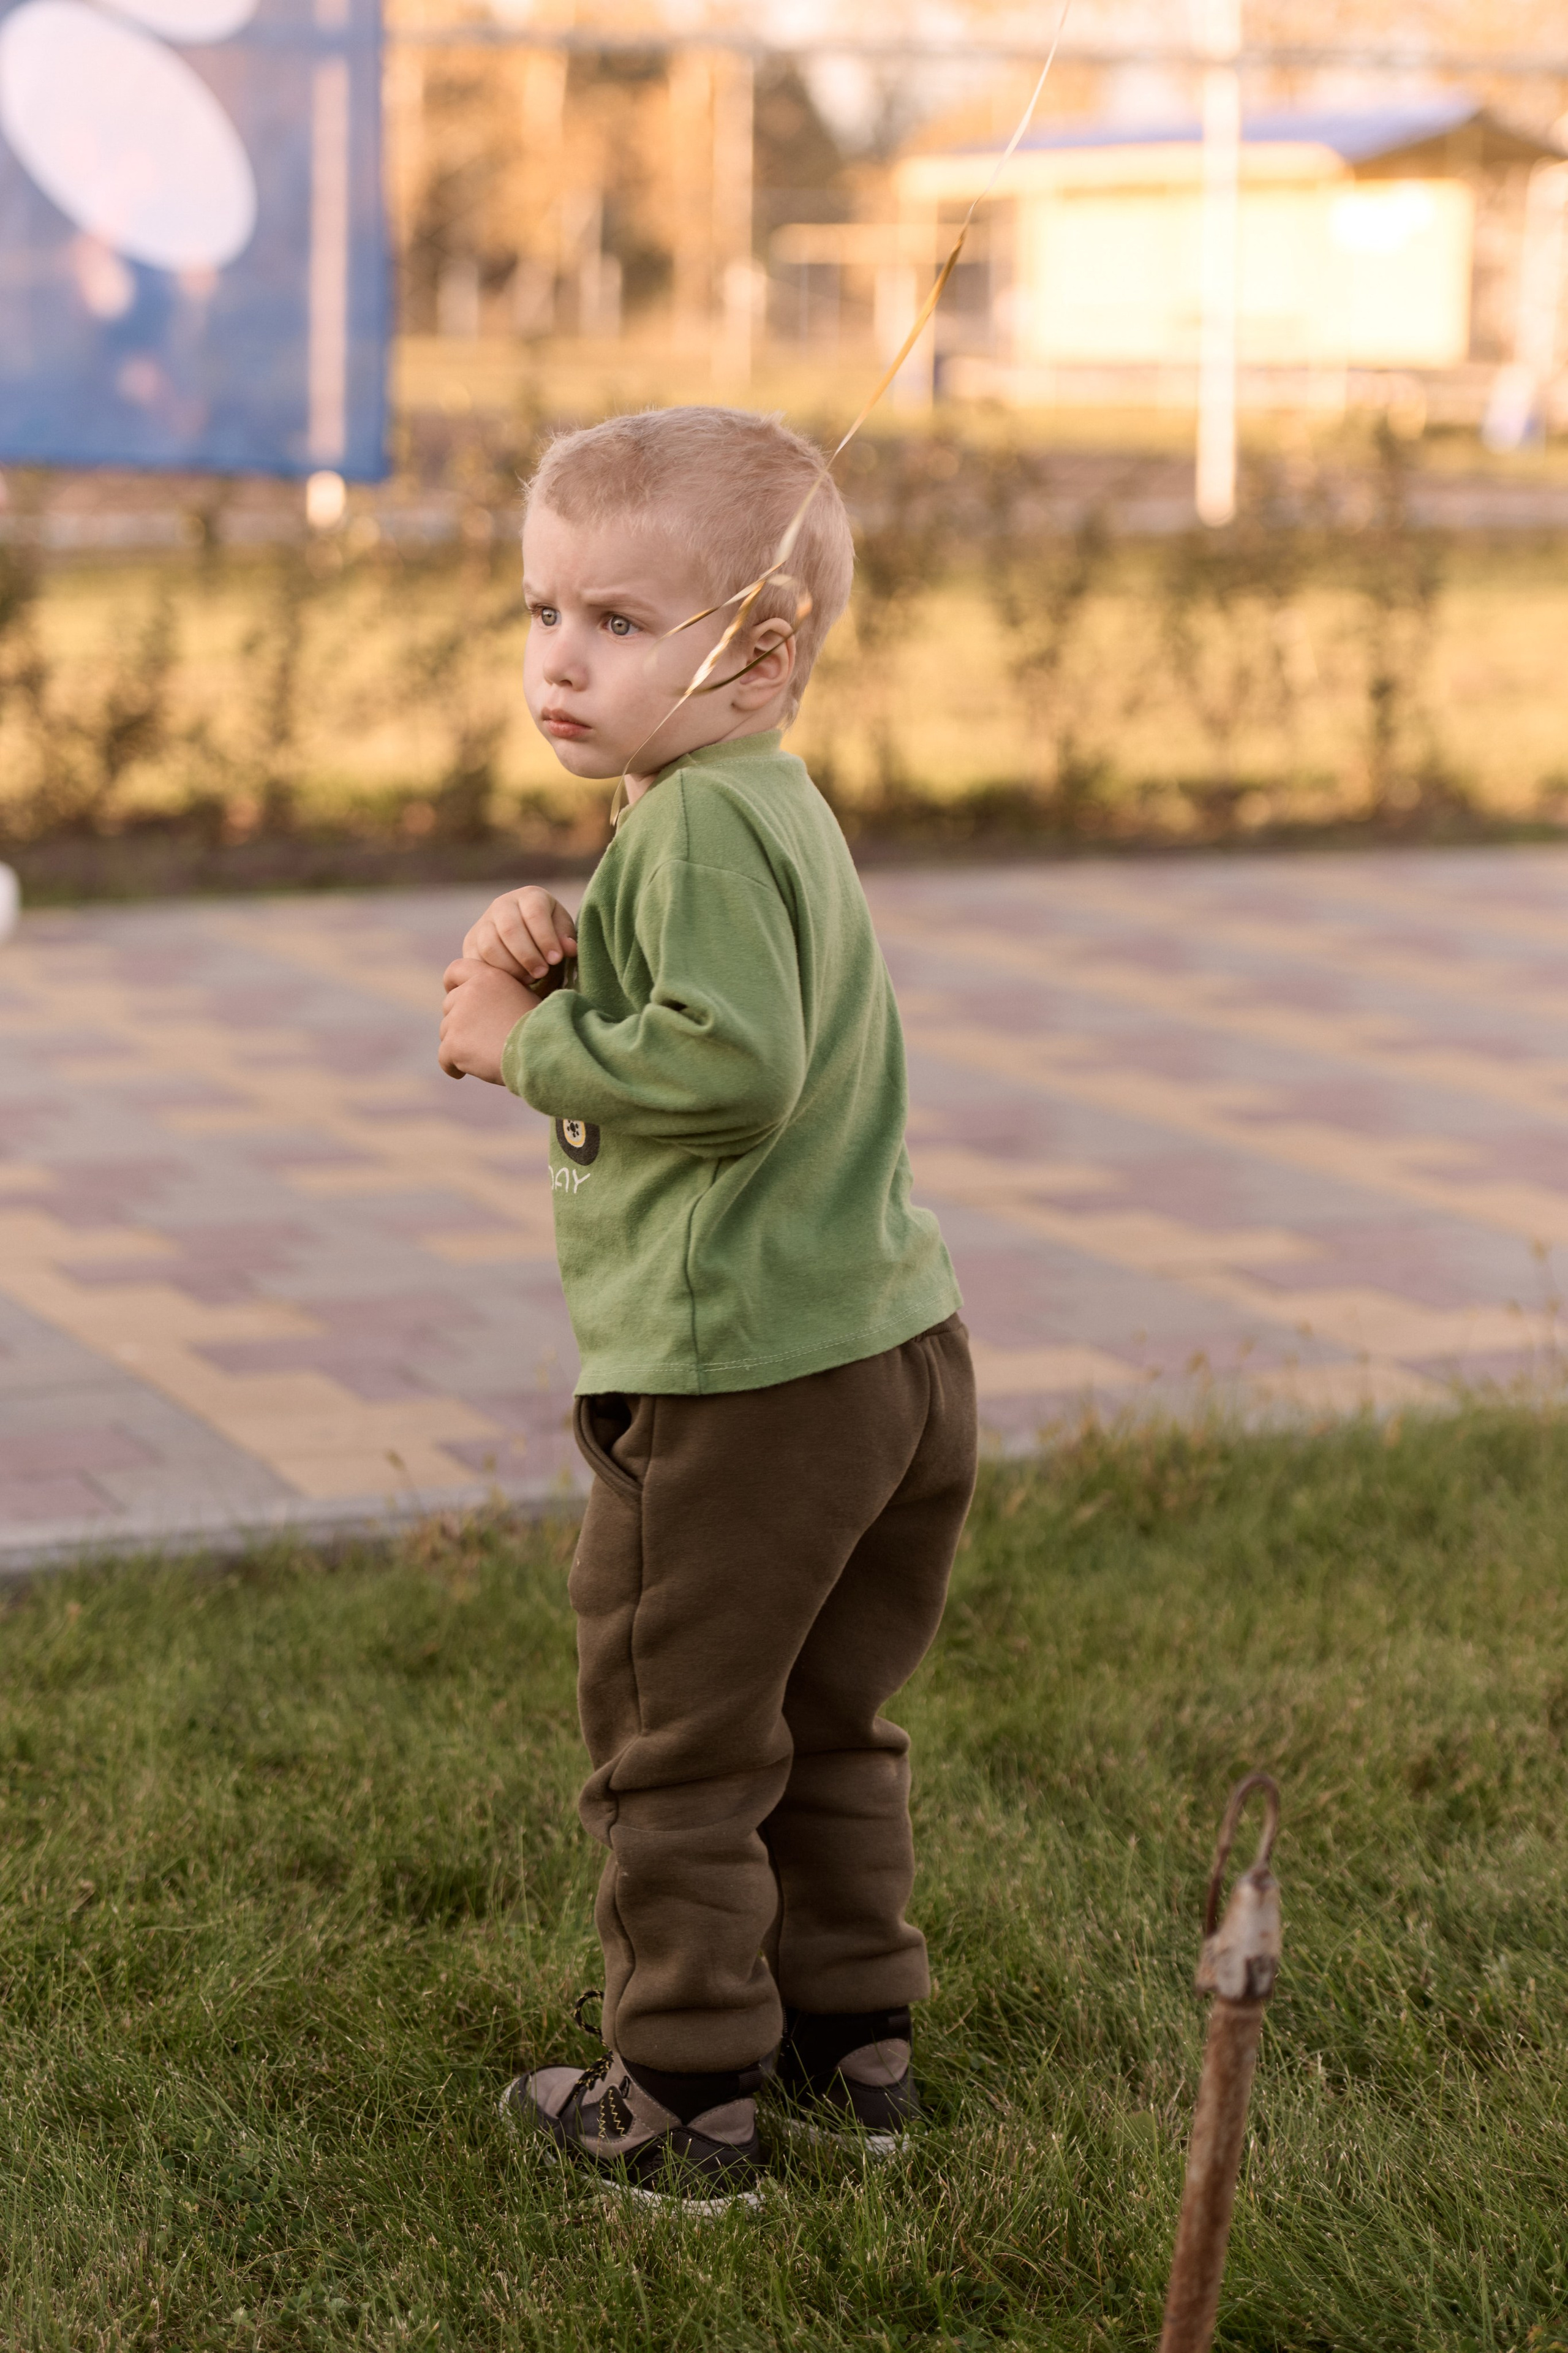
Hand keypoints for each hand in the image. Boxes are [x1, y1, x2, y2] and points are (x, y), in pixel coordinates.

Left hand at [439, 958, 538, 1083]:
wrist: (542, 1054)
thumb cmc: (540, 1030)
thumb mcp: (523, 997)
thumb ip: (498, 993)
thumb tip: (484, 1004)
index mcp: (488, 977)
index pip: (456, 969)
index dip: (452, 984)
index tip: (454, 995)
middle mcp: (470, 992)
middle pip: (449, 1006)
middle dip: (459, 1022)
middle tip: (480, 1040)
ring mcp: (459, 1018)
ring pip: (446, 1033)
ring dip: (460, 1045)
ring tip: (484, 1056)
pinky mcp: (453, 1044)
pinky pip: (444, 1058)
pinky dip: (453, 1067)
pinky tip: (465, 1072)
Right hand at [463, 886, 577, 985]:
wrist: (524, 936)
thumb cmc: (549, 933)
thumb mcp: (562, 931)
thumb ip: (566, 938)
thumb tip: (569, 949)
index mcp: (529, 896)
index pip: (535, 913)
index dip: (545, 938)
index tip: (556, 959)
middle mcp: (502, 904)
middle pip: (509, 929)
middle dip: (528, 955)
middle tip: (542, 973)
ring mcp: (483, 923)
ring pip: (490, 946)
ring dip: (511, 967)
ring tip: (529, 979)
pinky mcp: (471, 943)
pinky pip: (477, 961)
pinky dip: (496, 974)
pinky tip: (513, 982)